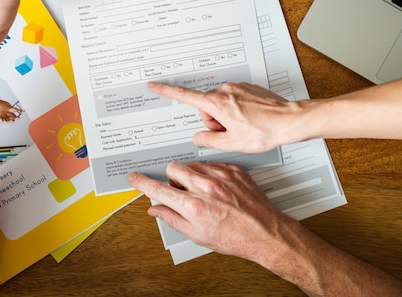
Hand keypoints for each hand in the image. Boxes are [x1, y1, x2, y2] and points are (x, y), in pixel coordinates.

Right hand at [0, 97, 21, 121]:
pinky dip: (5, 121)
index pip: (16, 110)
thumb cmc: (2, 103)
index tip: (21, 111)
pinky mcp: (2, 116)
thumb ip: (12, 107)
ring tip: (13, 121)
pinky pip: (3, 120)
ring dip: (11, 120)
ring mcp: (4, 115)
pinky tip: (6, 121)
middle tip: (18, 118)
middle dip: (16, 117)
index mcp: (10, 108)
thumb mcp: (8, 104)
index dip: (19, 111)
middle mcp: (7, 112)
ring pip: (8, 119)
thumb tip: (14, 109)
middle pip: (13, 116)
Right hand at [128, 162, 297, 266]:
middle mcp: (206, 187)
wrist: (265, 232)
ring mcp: (221, 176)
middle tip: (179, 190)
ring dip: (190, 174)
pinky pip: (211, 163)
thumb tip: (156, 210)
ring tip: (200, 190)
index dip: (142, 183)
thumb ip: (173, 219)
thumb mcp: (198, 236)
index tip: (135, 178)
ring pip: (191, 163)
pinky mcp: (233, 169)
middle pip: (173, 168)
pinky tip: (216, 186)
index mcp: (193, 206)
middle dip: (170, 177)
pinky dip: (209, 173)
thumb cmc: (236, 237)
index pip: (158, 189)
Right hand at [148, 81, 311, 152]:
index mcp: (217, 103)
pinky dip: (239, 111)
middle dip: (215, 121)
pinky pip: (235, 100)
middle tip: (231, 132)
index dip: (166, 90)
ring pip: (221, 105)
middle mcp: (225, 91)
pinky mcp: (248, 88)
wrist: (289, 121)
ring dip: (227, 117)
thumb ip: (209, 140)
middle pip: (207, 107)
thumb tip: (199, 137)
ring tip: (245, 128)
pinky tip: (251, 120)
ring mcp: (238, 88)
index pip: (184, 96)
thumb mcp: (231, 143)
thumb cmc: (264, 131)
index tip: (154, 85)